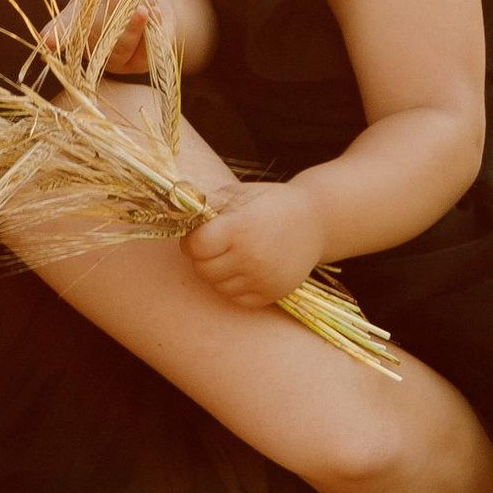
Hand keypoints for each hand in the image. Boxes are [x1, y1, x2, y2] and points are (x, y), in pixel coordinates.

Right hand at [43, 0, 159, 77]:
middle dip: (111, 15)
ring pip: (120, 47)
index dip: (54, 35)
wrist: (154, 1)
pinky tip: (154, 16)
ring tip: (145, 9)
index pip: (62, 28)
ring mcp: (110, 58)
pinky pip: (144, 54)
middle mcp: (88, 44)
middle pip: (95, 36)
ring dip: (134, 26)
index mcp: (75, 18)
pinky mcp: (135, 66)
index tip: (47, 41)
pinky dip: (152, 32)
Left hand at [184, 178, 329, 309]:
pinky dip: (234, 286)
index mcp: (241, 228)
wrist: (316, 221)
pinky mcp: (272, 294)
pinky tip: (243, 268)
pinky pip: (236, 298)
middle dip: (202, 257)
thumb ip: (207, 205)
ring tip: (231, 255)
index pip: (196, 246)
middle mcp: (252, 257)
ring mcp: (263, 279)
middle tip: (214, 245)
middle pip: (203, 269)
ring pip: (217, 286)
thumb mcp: (240, 194)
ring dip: (217, 272)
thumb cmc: (271, 202)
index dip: (191, 241)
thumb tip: (176, 214)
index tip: (199, 235)